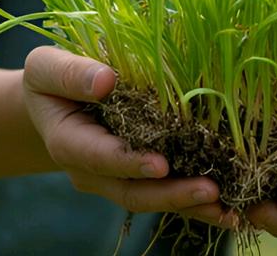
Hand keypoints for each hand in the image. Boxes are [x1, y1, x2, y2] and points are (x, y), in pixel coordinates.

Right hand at [21, 46, 222, 217]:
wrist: (52, 103)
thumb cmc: (50, 79)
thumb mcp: (47, 67)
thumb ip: (70, 73)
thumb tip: (105, 80)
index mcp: (69, 143)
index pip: (101, 158)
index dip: (130, 162)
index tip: (161, 163)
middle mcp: (93, 171)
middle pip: (133, 191)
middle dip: (171, 194)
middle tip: (209, 191)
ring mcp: (115, 179)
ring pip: (153, 199)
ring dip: (190, 205)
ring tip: (228, 209)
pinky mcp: (137, 176)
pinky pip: (166, 191)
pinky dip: (195, 202)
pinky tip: (228, 207)